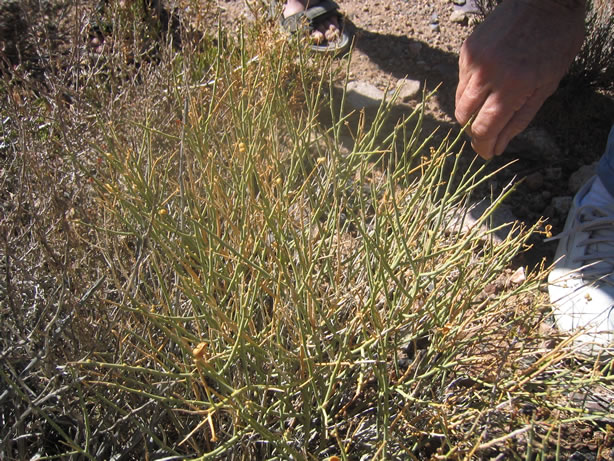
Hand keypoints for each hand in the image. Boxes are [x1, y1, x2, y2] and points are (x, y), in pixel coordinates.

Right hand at [455, 0, 584, 159]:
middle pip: (465, 117)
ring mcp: (474, 60)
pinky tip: (490, 78)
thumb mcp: (548, 84)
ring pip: (460, 99)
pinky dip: (472, 86)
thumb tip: (498, 145)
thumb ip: (520, 118)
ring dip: (472, 108)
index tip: (486, 153)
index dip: (483, 145)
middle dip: (474, 129)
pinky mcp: (467, 50)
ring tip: (490, 102)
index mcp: (513, 86)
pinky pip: (462, 79)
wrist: (545, 1)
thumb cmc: (556, 42)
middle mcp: (488, 74)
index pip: (484, 128)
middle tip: (487, 131)